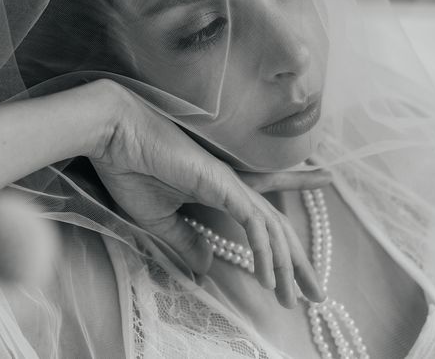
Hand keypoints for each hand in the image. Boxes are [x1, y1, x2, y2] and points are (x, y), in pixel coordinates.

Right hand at [91, 81, 329, 307]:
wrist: (116, 136)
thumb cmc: (130, 167)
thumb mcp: (159, 218)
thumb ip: (186, 240)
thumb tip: (206, 266)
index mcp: (219, 190)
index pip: (264, 218)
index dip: (284, 246)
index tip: (300, 273)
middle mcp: (233, 186)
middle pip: (278, 227)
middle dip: (299, 262)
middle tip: (318, 294)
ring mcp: (230, 183)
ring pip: (272, 228)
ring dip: (286, 266)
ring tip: (294, 298)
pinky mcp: (222, 183)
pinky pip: (254, 223)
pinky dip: (264, 251)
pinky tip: (267, 278)